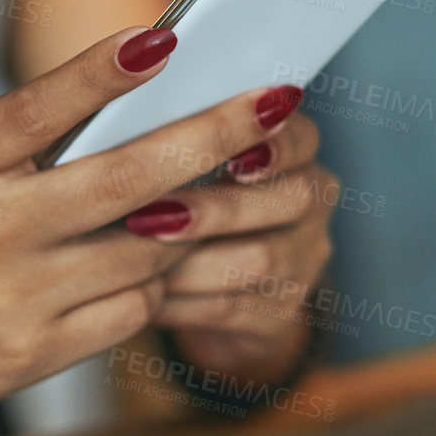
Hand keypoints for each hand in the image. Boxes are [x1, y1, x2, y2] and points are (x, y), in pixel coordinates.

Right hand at [0, 27, 306, 435]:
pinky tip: (175, 257)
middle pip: (124, 180)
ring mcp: (16, 300)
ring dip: (206, 213)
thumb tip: (51, 120)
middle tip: (276, 100)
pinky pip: (127, 313)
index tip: (168, 33)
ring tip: (257, 180)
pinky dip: (157, 282)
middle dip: (211, 136)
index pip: (36, 110)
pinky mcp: (32, 356)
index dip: (101, 70)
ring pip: (146, 250)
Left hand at [124, 110, 334, 384]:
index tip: (233, 156)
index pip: (303, 136)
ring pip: (261, 260)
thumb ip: (174, 137)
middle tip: (151, 211)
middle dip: (218, 206)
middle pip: (292, 199)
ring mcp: (303, 261)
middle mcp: (312, 202)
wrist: (199, 287)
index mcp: (297, 150)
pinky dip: (178, 301)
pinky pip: (231, 309)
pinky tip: (135, 290)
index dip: (274, 145)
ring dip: (188, 257)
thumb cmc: (178, 196)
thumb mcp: (182, 160)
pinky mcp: (278, 315)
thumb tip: (124, 120)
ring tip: (128, 252)